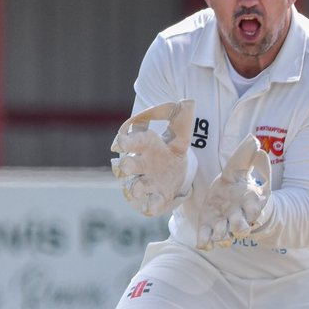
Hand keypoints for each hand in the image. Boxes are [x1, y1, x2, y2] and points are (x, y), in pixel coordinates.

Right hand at [111, 100, 195, 216]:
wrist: (175, 170)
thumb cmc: (171, 147)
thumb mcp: (181, 132)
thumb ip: (183, 118)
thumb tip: (189, 102)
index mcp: (145, 144)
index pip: (132, 141)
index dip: (125, 141)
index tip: (120, 142)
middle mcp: (140, 164)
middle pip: (127, 165)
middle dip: (126, 165)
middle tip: (126, 165)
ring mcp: (146, 182)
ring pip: (134, 186)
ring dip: (134, 187)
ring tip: (138, 189)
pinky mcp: (155, 197)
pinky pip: (149, 204)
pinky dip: (149, 206)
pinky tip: (151, 207)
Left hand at [196, 135, 271, 249]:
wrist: (227, 199)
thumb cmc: (237, 185)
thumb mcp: (240, 168)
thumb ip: (247, 157)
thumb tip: (254, 140)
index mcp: (248, 203)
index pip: (255, 211)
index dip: (253, 213)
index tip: (250, 209)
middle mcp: (238, 217)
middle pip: (242, 228)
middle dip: (239, 228)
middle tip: (233, 223)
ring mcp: (223, 225)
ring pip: (225, 238)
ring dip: (222, 238)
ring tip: (217, 236)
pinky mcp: (209, 229)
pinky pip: (207, 241)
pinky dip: (205, 244)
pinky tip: (203, 243)